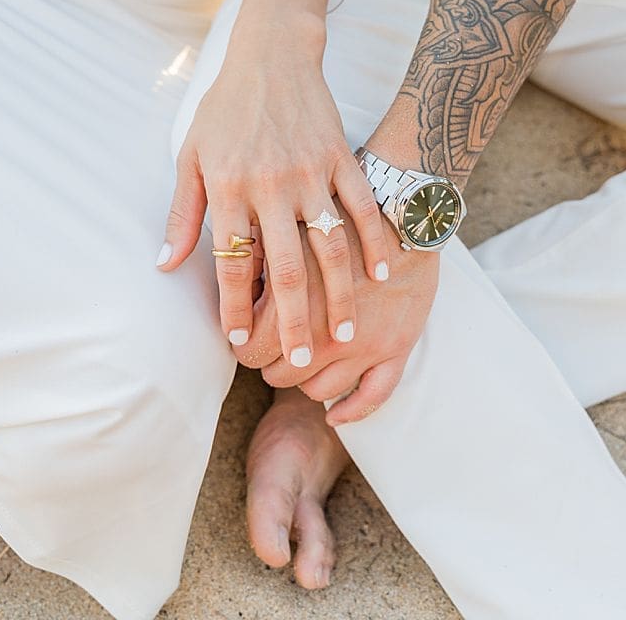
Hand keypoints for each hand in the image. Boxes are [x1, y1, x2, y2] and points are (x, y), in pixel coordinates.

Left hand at [158, 18, 390, 367]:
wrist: (272, 55)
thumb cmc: (224, 109)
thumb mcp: (190, 156)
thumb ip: (181, 214)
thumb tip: (164, 265)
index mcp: (230, 188)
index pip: (232, 263)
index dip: (235, 308)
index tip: (239, 343)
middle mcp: (272, 186)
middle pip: (286, 269)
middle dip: (294, 322)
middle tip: (303, 361)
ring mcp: (312, 174)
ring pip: (330, 248)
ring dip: (340, 297)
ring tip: (345, 335)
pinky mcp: (342, 159)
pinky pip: (363, 210)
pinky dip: (374, 244)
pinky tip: (381, 277)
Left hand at [235, 197, 439, 425]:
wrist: (404, 208)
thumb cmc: (339, 214)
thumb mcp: (284, 226)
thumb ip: (250, 258)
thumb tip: (221, 276)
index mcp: (292, 303)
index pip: (248, 349)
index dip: (242, 343)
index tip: (245, 334)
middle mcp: (324, 332)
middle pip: (278, 374)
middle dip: (271, 362)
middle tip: (272, 346)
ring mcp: (363, 344)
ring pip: (317, 390)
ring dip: (304, 381)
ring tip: (304, 361)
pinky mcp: (396, 347)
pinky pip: (372, 398)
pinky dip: (350, 412)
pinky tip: (334, 416)